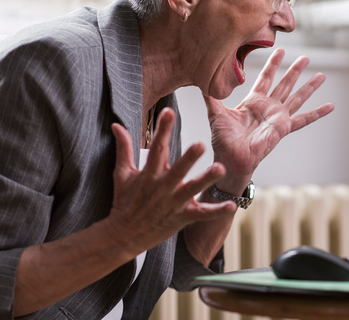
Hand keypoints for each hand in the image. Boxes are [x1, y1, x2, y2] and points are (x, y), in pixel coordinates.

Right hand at [107, 108, 235, 253]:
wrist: (124, 235)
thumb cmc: (125, 201)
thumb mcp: (122, 174)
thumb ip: (123, 148)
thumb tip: (116, 124)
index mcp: (149, 174)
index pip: (156, 148)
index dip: (163, 129)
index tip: (168, 111)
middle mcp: (163, 187)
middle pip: (177, 170)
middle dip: (189, 158)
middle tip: (200, 144)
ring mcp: (174, 203)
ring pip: (192, 189)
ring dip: (206, 180)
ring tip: (221, 169)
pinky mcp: (182, 217)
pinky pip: (202, 214)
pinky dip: (217, 211)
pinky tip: (232, 205)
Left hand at [204, 48, 333, 190]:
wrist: (231, 157)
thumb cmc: (223, 139)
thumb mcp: (216, 113)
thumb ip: (211, 97)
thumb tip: (199, 80)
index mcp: (253, 101)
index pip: (265, 78)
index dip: (273, 64)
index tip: (280, 50)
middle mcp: (268, 107)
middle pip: (285, 84)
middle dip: (295, 70)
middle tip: (306, 58)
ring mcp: (278, 117)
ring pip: (297, 97)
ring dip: (309, 87)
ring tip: (321, 76)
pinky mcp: (284, 128)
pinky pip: (304, 119)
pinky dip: (318, 113)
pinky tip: (330, 106)